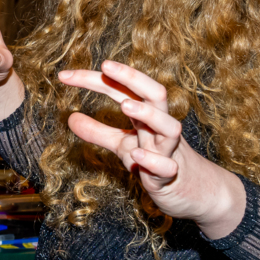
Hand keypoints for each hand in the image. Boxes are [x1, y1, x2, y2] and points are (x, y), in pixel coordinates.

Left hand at [58, 60, 245, 237]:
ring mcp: (168, 151)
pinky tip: (137, 158)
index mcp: (146, 116)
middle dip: (132, 77)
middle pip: (155, 94)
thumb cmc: (157, 163)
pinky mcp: (171, 177)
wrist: (195, 193)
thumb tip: (70, 118)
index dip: (94, 80)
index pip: (122, 89)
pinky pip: (166, 166)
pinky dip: (153, 161)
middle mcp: (159, 128)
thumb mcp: (124, 146)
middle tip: (105, 66)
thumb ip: (99, 132)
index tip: (64, 75)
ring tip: (125, 105)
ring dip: (148, 114)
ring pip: (169, 127)